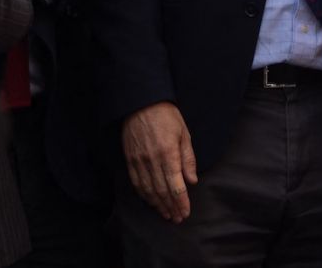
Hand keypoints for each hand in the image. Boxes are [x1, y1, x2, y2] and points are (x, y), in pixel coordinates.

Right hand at [124, 102, 197, 222]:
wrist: (141, 103)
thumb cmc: (167, 116)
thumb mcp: (184, 133)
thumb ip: (188, 158)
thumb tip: (192, 180)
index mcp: (168, 153)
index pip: (175, 185)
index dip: (181, 201)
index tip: (185, 212)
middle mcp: (152, 160)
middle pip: (161, 191)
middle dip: (171, 207)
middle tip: (177, 218)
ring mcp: (138, 161)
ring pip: (148, 190)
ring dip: (157, 205)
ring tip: (166, 214)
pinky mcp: (129, 160)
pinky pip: (136, 183)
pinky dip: (144, 195)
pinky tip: (150, 202)